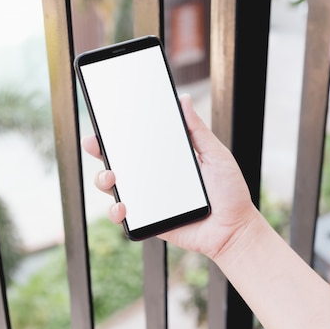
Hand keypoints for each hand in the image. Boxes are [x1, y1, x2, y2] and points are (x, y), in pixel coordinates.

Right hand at [81, 94, 259, 259]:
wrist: (235, 228)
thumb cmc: (229, 192)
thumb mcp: (215, 155)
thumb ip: (197, 131)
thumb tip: (182, 100)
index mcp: (166, 160)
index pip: (137, 143)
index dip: (117, 133)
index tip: (104, 119)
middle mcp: (153, 179)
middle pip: (118, 163)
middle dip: (99, 151)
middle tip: (93, 143)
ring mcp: (149, 201)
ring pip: (115, 189)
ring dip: (103, 180)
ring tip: (110, 177)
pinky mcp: (150, 222)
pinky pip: (126, 218)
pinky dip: (117, 212)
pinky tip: (122, 206)